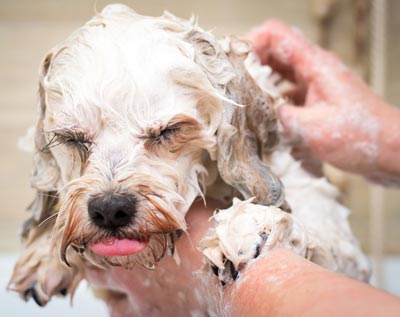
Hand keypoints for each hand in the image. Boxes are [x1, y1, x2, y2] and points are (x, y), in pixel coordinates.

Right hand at [247, 20, 399, 184]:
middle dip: (251, 65)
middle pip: (274, 52)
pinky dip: (274, 101)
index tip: (233, 64)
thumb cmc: (362, 137)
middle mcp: (314, 70)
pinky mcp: (317, 101)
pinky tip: (266, 119)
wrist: (392, 152)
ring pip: (279, 74)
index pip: (276, 35)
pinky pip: (288, 93)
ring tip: (245, 102)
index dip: (251, 43)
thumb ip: (281, 119)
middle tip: (234, 86)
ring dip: (261, 84)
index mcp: (315, 66)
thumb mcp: (315, 130)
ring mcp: (316, 85)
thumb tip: (253, 114)